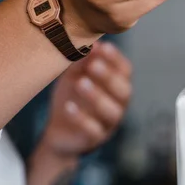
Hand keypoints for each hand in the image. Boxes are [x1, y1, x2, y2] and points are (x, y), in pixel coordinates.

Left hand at [38, 41, 132, 158]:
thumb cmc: (72, 98)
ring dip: (97, 96)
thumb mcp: (74, 76)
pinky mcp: (94, 139)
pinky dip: (81, 119)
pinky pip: (92, 131)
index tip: (103, 47)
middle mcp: (118, 105)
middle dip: (109, 77)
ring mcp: (108, 124)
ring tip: (81, 83)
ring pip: (111, 112)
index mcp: (117, 87)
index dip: (116, 60)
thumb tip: (88, 44)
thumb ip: (82, 62)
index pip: (125, 71)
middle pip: (123, 91)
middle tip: (93, 65)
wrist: (59, 131)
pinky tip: (68, 107)